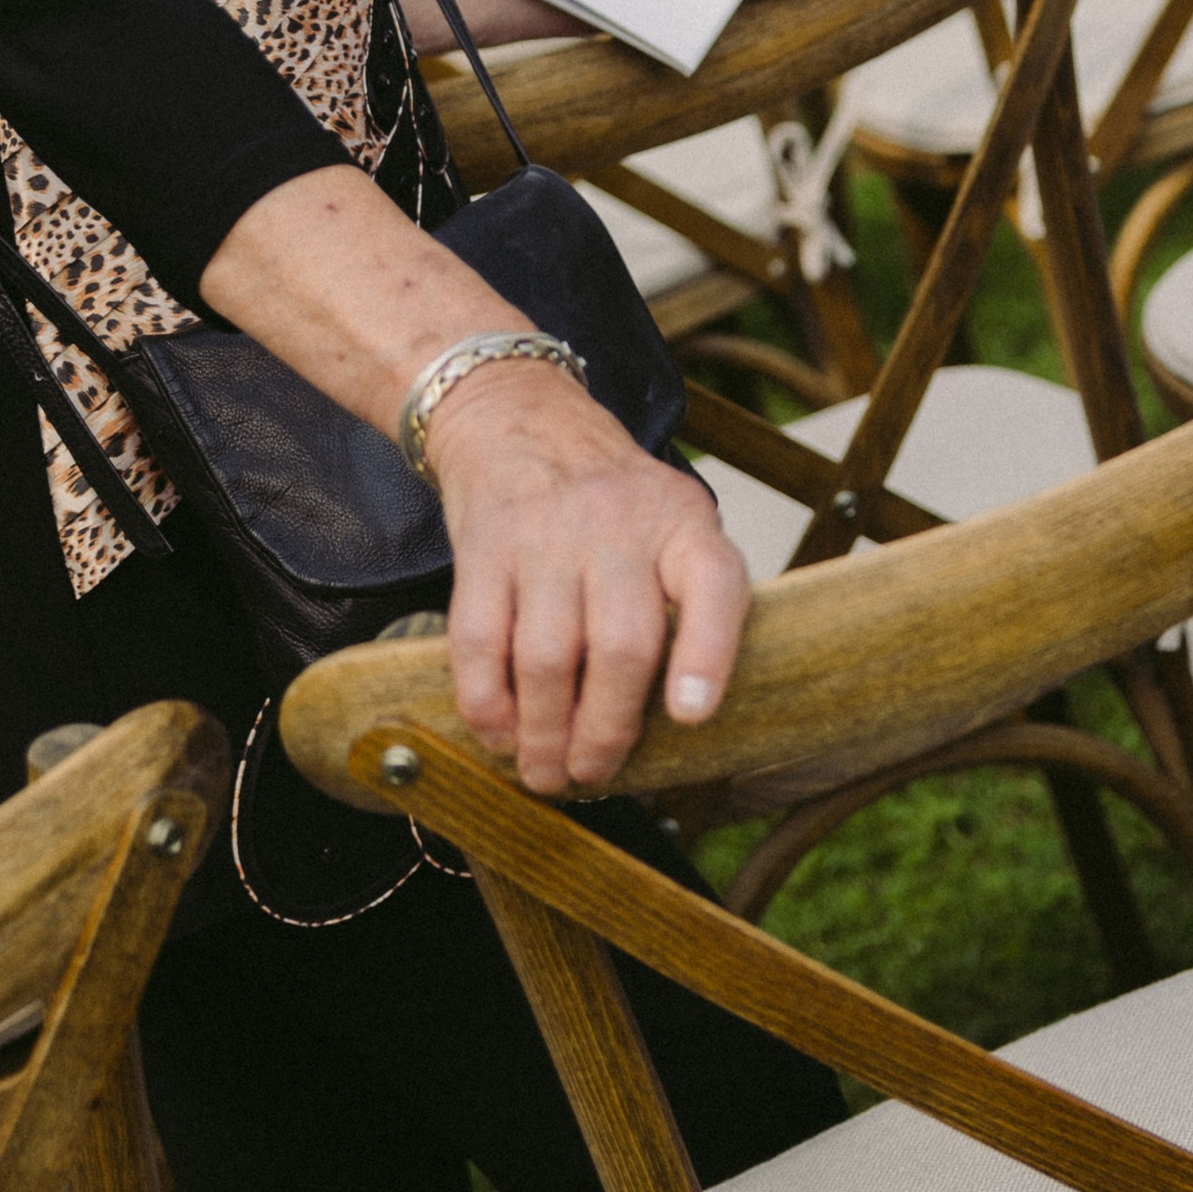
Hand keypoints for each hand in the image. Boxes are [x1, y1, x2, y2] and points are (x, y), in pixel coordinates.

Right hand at [429, 360, 747, 792]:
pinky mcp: (483, 548)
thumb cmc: (611, 499)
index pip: (713, 582)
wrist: (519, 416)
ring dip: (545, 734)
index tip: (691, 715)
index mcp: (682, 521)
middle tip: (594, 775)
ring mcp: (546, 535)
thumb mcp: (673, 520)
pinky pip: (479, 643)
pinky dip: (488, 704)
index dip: (707, 653)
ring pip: (549, 657)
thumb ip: (689, 597)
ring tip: (546, 772)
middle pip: (622, 645)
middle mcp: (619, 524)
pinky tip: (500, 733)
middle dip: (607, 732)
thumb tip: (686, 721)